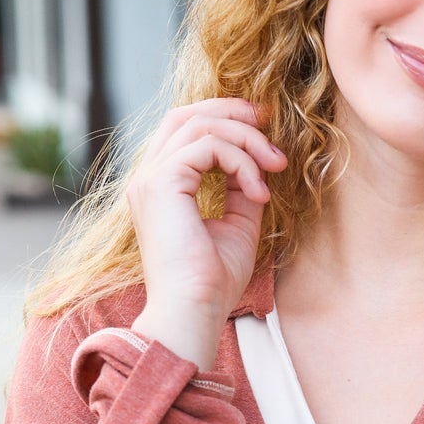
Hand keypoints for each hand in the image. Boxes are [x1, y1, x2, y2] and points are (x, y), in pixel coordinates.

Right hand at [126, 97, 287, 369]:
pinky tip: (259, 192)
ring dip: (246, 139)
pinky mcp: (162, 183)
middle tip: (269, 123)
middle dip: (232, 112)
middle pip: (187, 115)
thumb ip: (242, 190)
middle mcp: (148, 178)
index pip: (184, 130)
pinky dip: (242, 162)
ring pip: (200, 125)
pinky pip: (209, 147)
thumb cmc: (213, 283)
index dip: (223, 118)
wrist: (195, 312)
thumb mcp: (237, 225)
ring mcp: (150, 178)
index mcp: (160, 187)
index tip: (263, 127)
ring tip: (275, 166)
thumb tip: (259, 164)